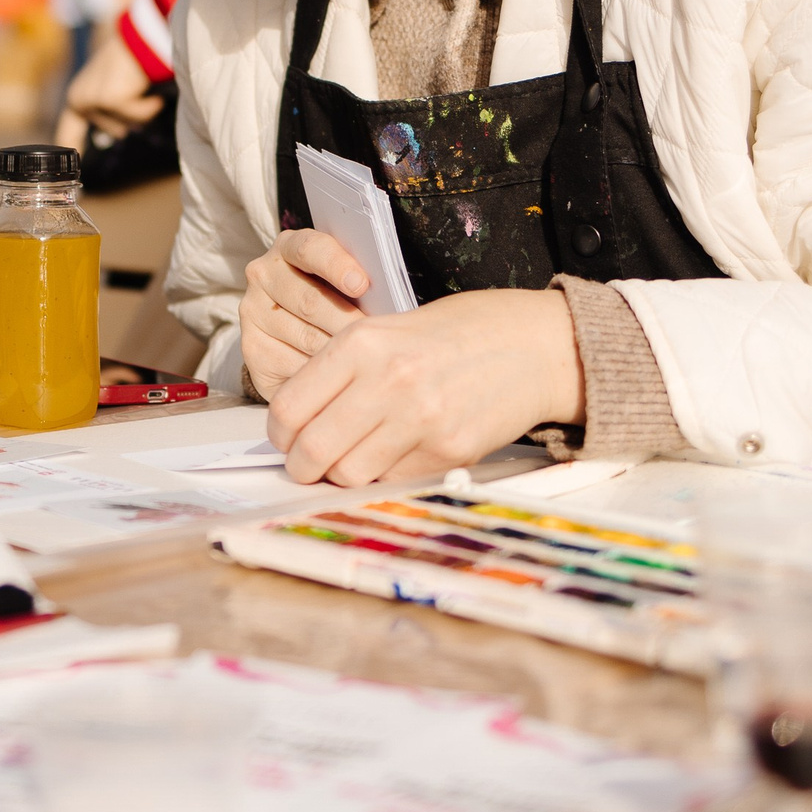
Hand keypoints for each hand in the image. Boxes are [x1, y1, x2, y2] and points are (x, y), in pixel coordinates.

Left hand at [56, 27, 162, 146]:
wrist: (140, 38)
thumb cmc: (130, 60)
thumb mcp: (115, 87)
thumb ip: (110, 108)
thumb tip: (121, 130)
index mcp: (78, 96)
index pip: (70, 130)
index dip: (73, 145)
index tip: (75, 161)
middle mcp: (80, 99)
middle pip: (113, 129)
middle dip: (130, 118)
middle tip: (136, 91)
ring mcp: (93, 100)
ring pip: (127, 124)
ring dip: (141, 109)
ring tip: (140, 84)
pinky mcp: (110, 99)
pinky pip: (139, 115)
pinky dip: (150, 105)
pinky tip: (148, 87)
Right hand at [240, 228, 368, 401]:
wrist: (293, 331)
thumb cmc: (333, 298)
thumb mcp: (344, 281)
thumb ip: (358, 283)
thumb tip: (386, 304)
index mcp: (289, 248)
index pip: (310, 249)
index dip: (337, 266)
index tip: (362, 284)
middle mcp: (264, 275)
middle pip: (310, 301)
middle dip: (349, 322)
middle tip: (378, 339)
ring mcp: (253, 313)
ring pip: (306, 338)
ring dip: (341, 352)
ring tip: (368, 360)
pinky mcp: (253, 350)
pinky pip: (295, 367)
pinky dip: (324, 375)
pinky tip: (342, 376)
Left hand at [267, 287, 583, 486]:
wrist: (532, 346)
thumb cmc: (457, 334)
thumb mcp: (387, 330)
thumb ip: (339, 370)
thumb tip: (294, 420)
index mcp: (362, 344)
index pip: (288, 408)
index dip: (279, 433)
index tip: (286, 438)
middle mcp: (388, 381)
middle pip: (313, 451)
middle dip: (302, 466)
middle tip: (307, 463)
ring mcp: (420, 420)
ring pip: (348, 474)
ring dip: (341, 475)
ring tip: (352, 459)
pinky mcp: (448, 451)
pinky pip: (391, 481)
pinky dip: (382, 476)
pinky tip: (394, 454)